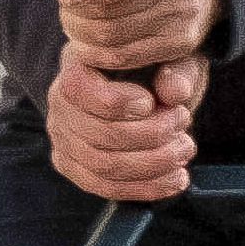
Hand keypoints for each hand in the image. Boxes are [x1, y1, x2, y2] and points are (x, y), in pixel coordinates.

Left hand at [34, 0, 218, 73]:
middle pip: (108, 12)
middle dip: (73, 10)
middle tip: (65, 1)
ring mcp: (183, 15)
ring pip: (111, 38)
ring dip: (79, 32)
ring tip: (73, 19)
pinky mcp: (181, 43)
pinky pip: (124, 57)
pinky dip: (96, 53)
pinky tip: (85, 42)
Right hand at [45, 48, 205, 203]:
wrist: (141, 86)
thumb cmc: (155, 67)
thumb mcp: (173, 58)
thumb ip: (178, 69)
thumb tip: (176, 92)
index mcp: (76, 67)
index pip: (80, 91)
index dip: (120, 102)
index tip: (151, 102)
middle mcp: (59, 104)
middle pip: (100, 135)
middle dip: (152, 135)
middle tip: (183, 122)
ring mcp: (63, 140)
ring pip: (105, 166)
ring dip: (154, 163)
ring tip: (185, 149)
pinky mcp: (74, 168)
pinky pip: (107, 186)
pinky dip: (146, 188)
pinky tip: (176, 179)